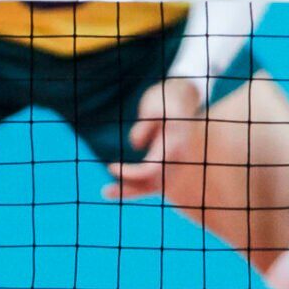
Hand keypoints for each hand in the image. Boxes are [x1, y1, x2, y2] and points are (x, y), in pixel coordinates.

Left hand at [105, 78, 205, 200]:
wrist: (183, 96)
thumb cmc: (165, 98)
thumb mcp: (154, 105)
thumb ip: (146, 124)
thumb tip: (135, 144)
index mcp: (175, 144)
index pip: (153, 168)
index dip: (132, 173)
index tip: (111, 167)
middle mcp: (178, 157)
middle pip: (155, 183)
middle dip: (131, 189)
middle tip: (105, 192)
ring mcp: (176, 161)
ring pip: (155, 184)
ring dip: (132, 191)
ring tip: (107, 192)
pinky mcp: (168, 160)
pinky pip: (154, 178)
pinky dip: (137, 184)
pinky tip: (118, 187)